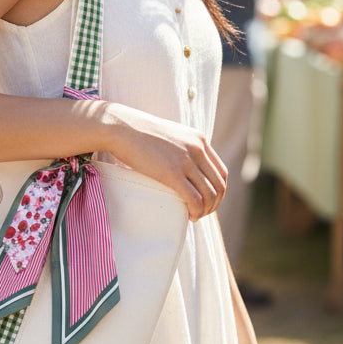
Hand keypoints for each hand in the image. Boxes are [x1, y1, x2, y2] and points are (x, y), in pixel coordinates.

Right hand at [103, 104, 226, 220]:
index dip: (218, 191)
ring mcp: (185, 161)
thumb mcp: (169, 135)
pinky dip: (196, 211)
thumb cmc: (138, 132)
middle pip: (219, 185)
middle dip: (214, 204)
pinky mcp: (172, 173)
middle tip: (200, 212)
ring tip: (194, 215)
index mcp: (199, 139)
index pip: (221, 172)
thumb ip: (180, 146)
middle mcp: (197, 149)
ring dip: (205, 210)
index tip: (207, 200)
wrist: (121, 127)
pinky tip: (190, 216)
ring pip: (209, 194)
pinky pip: (194, 199)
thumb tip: (180, 163)